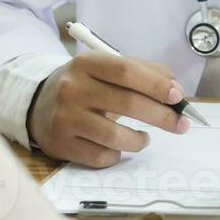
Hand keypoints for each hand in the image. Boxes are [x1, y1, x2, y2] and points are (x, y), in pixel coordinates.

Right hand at [28, 51, 190, 166]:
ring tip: (144, 138)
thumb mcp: (107, 68)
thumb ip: (143, 72)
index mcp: (86, 63)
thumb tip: (175, 89)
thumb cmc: (86, 85)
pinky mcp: (61, 145)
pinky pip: (100, 156)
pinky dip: (118, 154)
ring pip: (115, 136)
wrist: (39, 104)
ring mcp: (64, 118)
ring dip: (139, 140)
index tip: (178, 96)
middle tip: (180, 124)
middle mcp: (72, 88)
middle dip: (161, 116)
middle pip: (126, 103)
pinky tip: (119, 147)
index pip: (126, 70)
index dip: (155, 84)